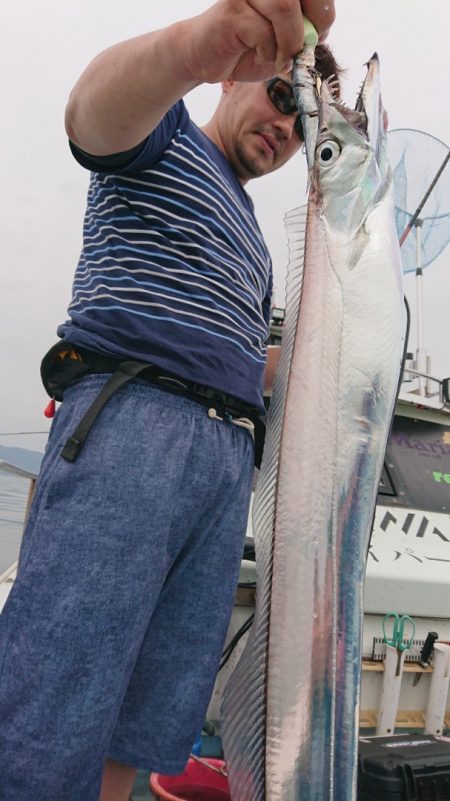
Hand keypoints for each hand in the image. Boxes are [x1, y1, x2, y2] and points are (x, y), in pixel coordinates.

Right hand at [182, 0, 334, 83]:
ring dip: (286, 43)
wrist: (205, 57)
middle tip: (294, 53)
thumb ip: (306, 32)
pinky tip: (256, 54)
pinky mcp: (232, 10)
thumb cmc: (246, 47)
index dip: (323, 12)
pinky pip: (263, 31)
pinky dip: (267, 52)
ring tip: (276, 58)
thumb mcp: (285, 42)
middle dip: (305, 30)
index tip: (316, 35)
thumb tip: (320, 31)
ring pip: (284, 9)